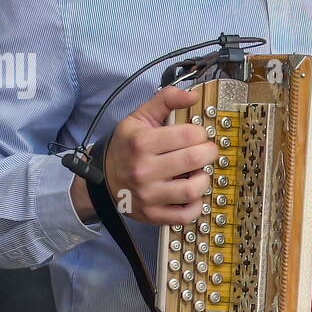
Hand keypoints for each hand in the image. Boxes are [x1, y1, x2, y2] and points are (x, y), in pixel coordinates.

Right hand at [82, 86, 219, 225]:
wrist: (103, 178)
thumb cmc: (127, 146)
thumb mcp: (140, 117)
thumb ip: (166, 100)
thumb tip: (193, 95)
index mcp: (141, 143)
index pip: (189, 135)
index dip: (201, 133)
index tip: (198, 135)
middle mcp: (144, 170)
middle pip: (194, 160)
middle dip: (209, 153)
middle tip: (206, 152)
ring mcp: (148, 195)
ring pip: (193, 189)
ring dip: (204, 178)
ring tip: (199, 172)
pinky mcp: (153, 215)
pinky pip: (186, 215)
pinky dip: (196, 205)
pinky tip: (192, 193)